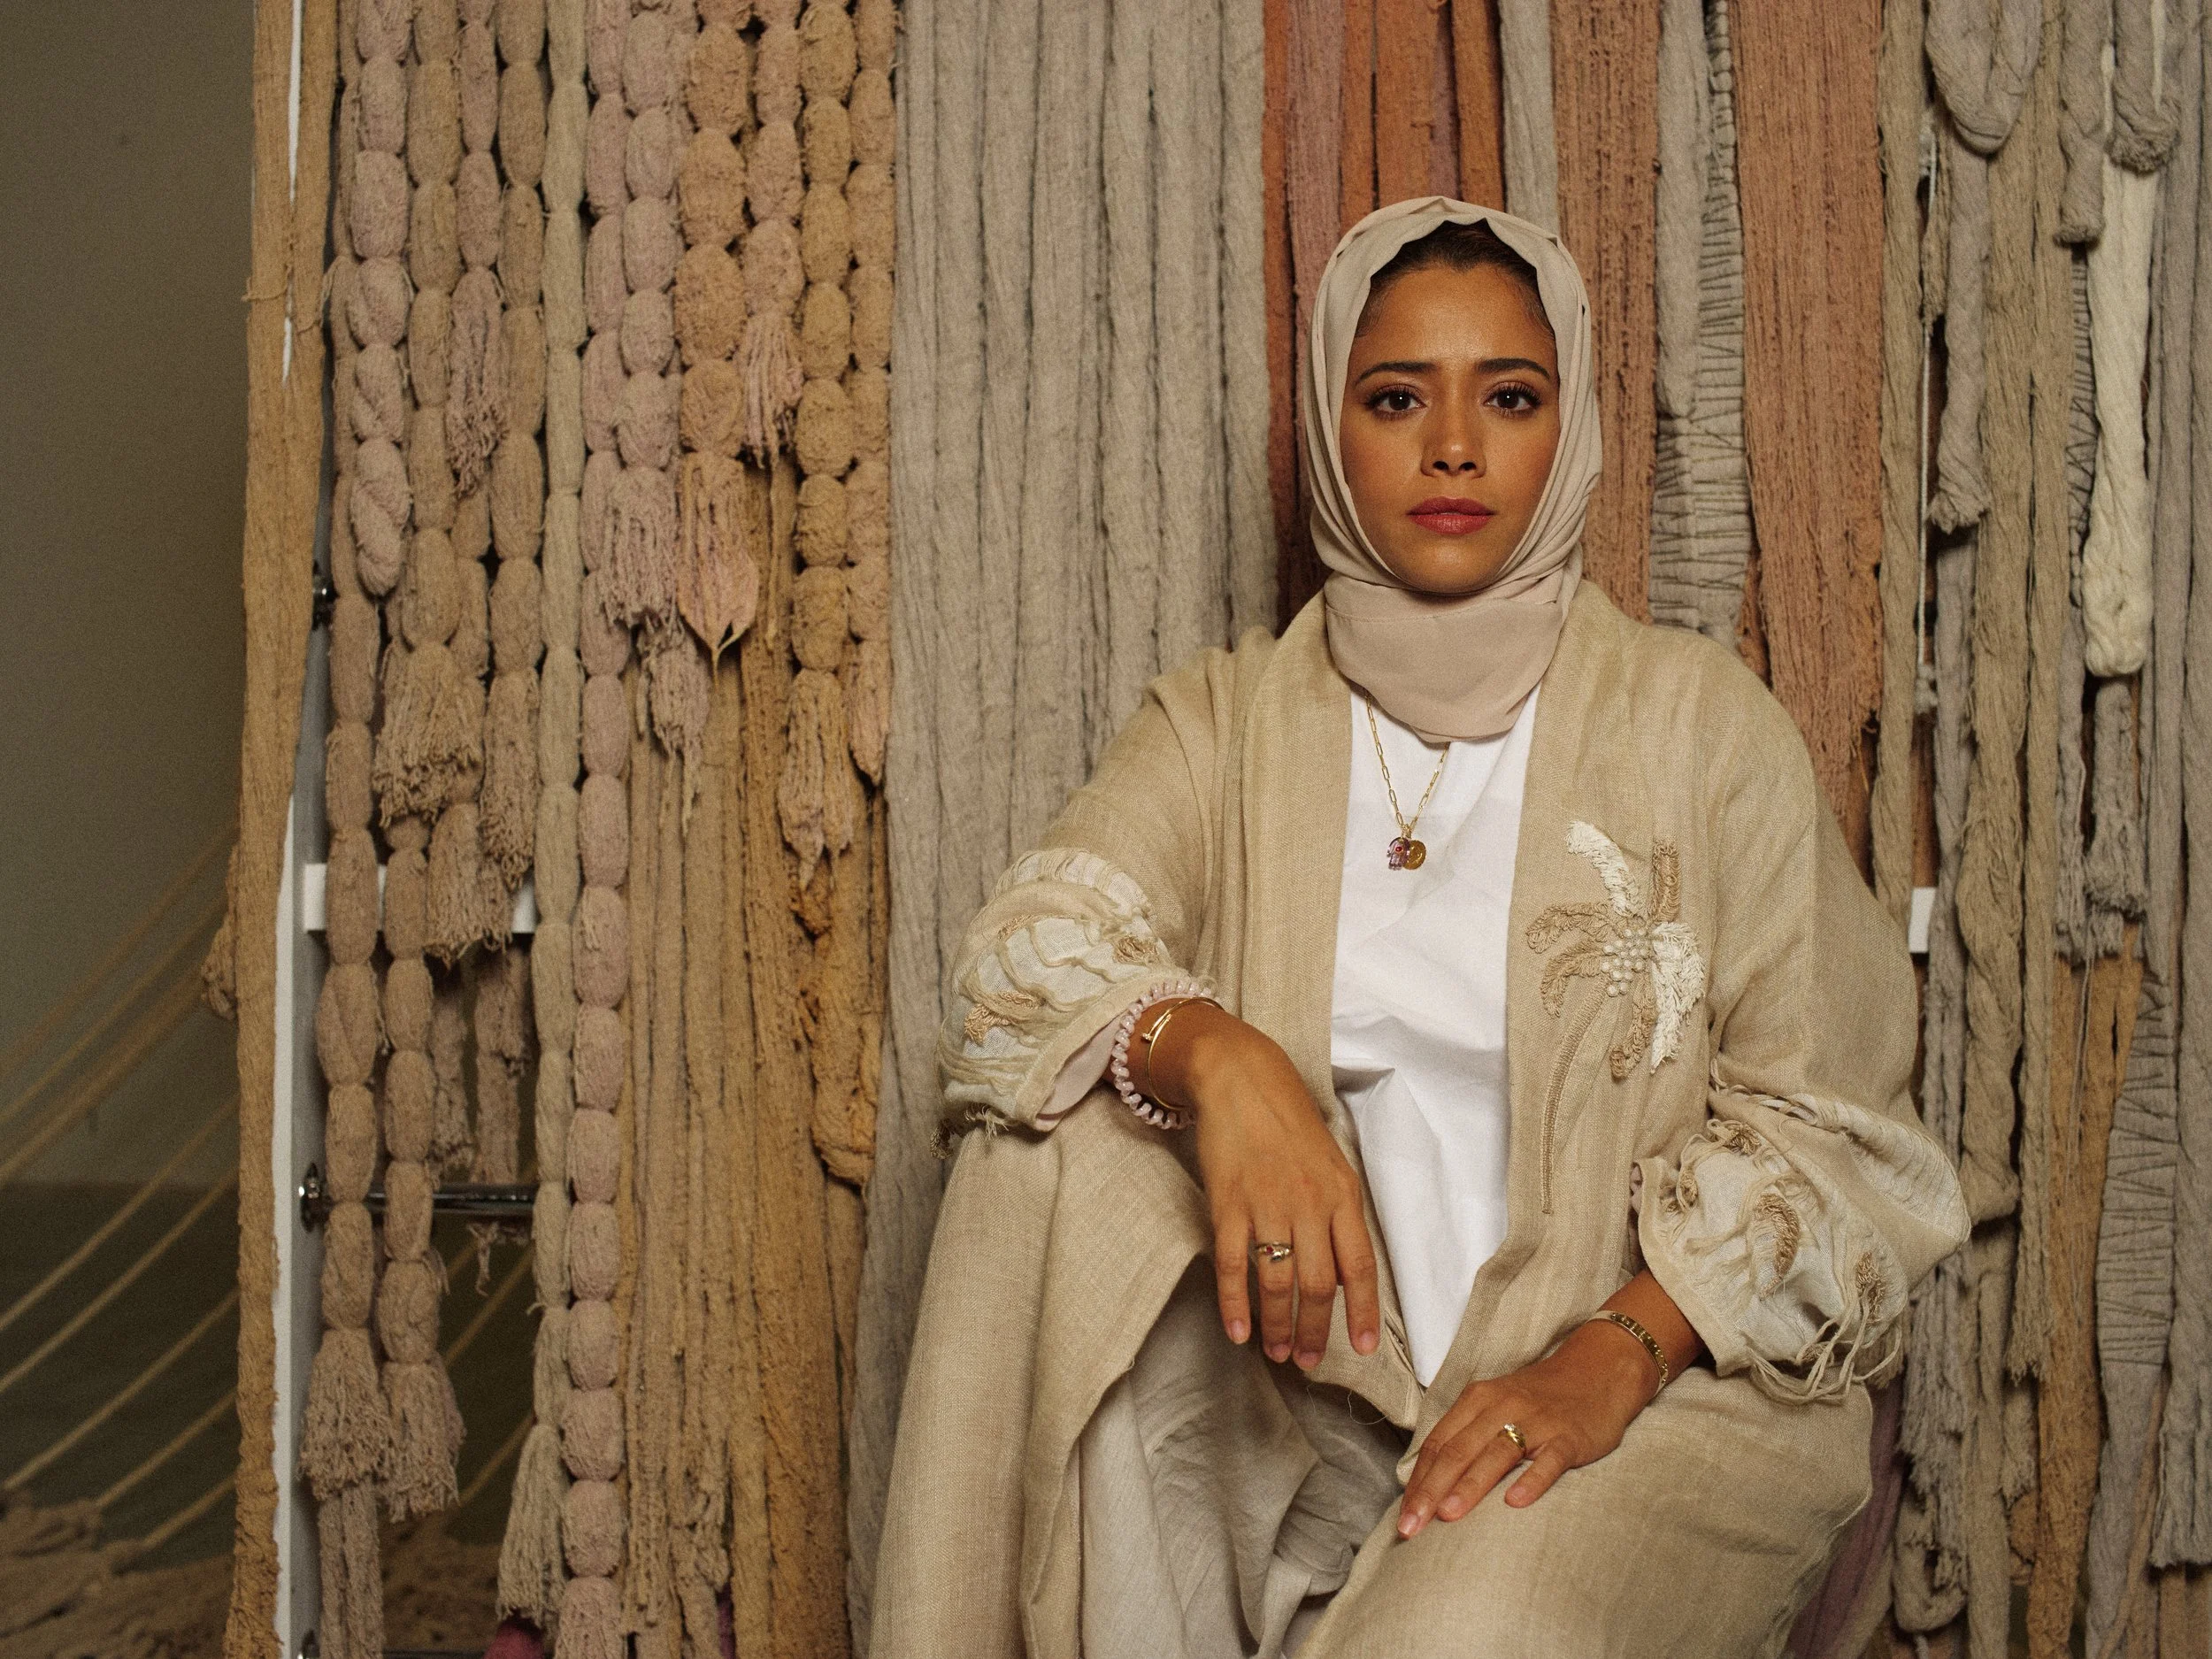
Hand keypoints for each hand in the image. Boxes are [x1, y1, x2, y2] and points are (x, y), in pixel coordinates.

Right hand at [1143, 1001, 1381, 1368]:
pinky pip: (1234, 1264)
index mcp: (1342, 1195)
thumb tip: (1343, 1274)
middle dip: (1315, 1331)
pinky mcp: (1228, 1203)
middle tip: (1307, 1361)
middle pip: (1318, 1284)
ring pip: (1278, 1282)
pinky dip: (1235, 1304)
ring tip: (1277, 1353)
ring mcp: (1267, 1204)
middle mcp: (1309, 1203)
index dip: (1364, 1312)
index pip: (1360, 1266)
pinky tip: (1238, 1331)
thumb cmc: (1289, 1123)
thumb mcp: (1331, 1164)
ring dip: (1278, 1325)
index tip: (1363, 1350)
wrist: (1242, 1079)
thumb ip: (1339, 1216)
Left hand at [1396, 1280, 1699, 1533]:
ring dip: (1469, 1485)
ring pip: (1496, 1454)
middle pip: (1458, 1451)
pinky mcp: (1568, 1436)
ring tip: (1447, 1515)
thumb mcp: (1495, 1406)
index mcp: (1477, 1400)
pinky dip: (1532, 1480)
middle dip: (1430, 1491)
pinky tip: (1516, 1503)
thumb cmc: (1539, 1398)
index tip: (1403, 1516)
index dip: (1418, 1481)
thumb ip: (1466, 1436)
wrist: (1598, 1370)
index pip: (1438, 1444)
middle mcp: (1501, 1407)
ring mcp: (1536, 1421)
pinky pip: (1548, 1460)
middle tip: (1411, 1527)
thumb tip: (1428, 1480)